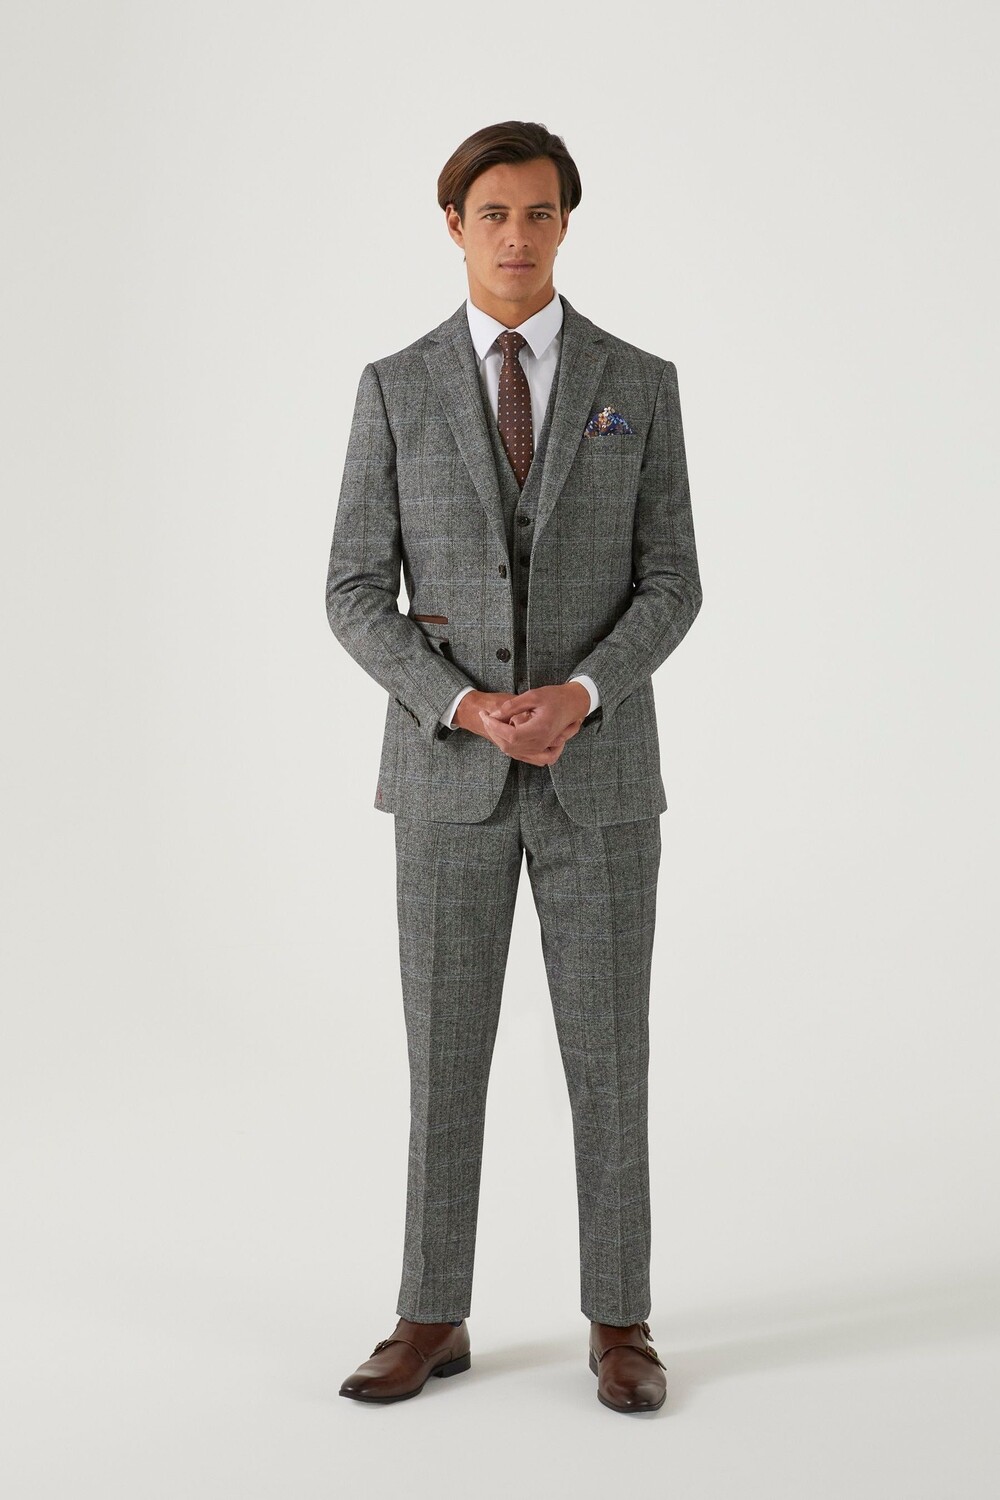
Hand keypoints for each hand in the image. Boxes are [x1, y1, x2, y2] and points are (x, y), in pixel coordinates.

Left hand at [475, 682, 589, 764]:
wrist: (572, 704)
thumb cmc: (555, 697)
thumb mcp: (533, 696)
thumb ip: (512, 706)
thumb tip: (494, 715)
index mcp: (540, 729)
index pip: (510, 735)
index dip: (494, 726)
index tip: (485, 714)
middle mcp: (541, 743)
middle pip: (508, 745)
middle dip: (493, 731)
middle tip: (485, 717)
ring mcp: (541, 748)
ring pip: (511, 751)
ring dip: (498, 738)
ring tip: (491, 722)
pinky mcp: (540, 749)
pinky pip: (519, 753)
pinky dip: (507, 744)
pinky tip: (502, 732)